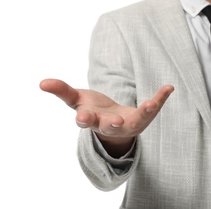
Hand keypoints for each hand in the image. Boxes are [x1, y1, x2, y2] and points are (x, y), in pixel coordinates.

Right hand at [39, 79, 173, 156]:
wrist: (112, 123)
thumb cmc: (92, 109)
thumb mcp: (76, 99)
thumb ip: (61, 90)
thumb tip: (41, 82)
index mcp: (90, 120)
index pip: (85, 121)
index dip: (84, 118)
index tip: (82, 117)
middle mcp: (108, 125)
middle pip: (109, 126)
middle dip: (111, 124)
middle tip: (115, 122)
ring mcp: (127, 124)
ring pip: (135, 121)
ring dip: (143, 113)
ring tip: (150, 104)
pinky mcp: (141, 118)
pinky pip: (151, 110)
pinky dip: (160, 99)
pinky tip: (169, 87)